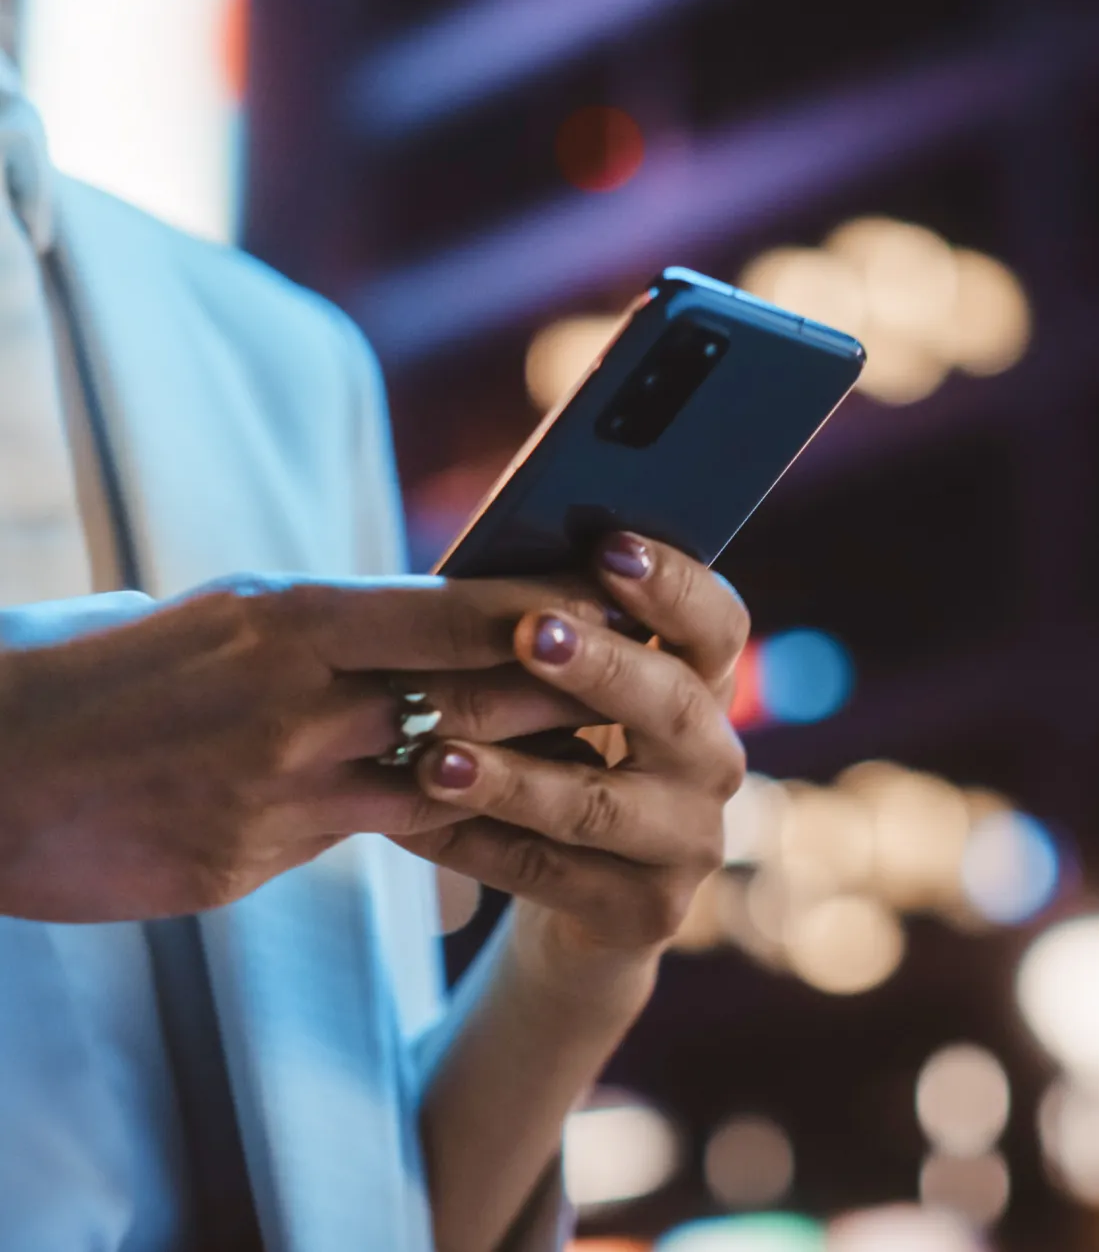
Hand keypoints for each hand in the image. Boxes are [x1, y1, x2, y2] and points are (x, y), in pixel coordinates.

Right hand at [0, 572, 614, 922]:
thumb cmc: (92, 666)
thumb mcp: (213, 611)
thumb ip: (316, 624)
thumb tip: (400, 623)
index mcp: (284, 614)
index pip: (453, 610)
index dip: (544, 608)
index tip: (612, 600)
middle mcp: (294, 701)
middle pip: (472, 694)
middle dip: (565, 688)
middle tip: (643, 678)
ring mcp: (276, 792)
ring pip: (441, 776)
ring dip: (518, 765)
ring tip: (588, 752)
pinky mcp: (251, 862)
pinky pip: (367, 836)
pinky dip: (428, 819)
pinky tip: (478, 812)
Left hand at [392, 533, 748, 986]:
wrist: (568, 888)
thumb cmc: (552, 748)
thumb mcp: (560, 690)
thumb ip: (547, 632)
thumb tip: (482, 568)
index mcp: (703, 684)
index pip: (719, 623)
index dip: (674, 584)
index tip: (610, 545)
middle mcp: (714, 759)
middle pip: (674, 704)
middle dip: (599, 665)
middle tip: (526, 630)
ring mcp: (689, 841)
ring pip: (599, 804)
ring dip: (515, 777)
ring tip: (435, 757)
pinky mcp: (647, 912)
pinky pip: (549, 875)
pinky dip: (474, 845)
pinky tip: (410, 822)